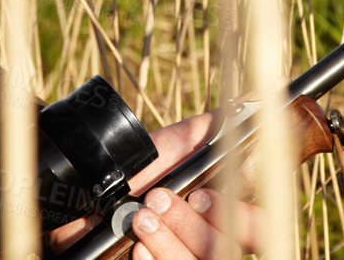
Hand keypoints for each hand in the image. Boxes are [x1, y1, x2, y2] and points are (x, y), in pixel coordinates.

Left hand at [48, 113, 263, 259]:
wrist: (83, 199)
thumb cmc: (133, 173)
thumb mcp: (172, 149)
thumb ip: (213, 130)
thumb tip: (256, 98)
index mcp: (221, 217)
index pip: (260, 230)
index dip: (244, 219)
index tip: (205, 195)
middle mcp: (209, 245)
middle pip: (224, 251)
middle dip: (191, 226)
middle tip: (157, 198)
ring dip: (169, 242)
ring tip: (140, 218)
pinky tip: (137, 249)